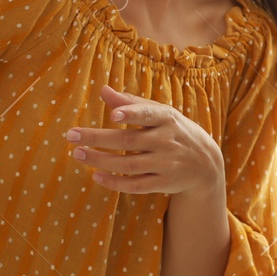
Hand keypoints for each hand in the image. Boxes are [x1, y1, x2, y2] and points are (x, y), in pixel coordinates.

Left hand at [67, 84, 223, 196]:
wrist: (205, 162)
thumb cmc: (173, 130)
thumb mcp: (159, 113)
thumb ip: (131, 102)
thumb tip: (103, 89)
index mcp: (166, 118)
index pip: (148, 114)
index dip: (131, 114)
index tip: (113, 115)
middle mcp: (166, 141)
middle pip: (128, 141)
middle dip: (98, 138)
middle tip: (71, 135)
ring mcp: (165, 164)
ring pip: (128, 165)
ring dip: (100, 160)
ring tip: (77, 154)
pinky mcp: (163, 183)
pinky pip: (135, 185)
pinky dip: (115, 183)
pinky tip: (95, 175)